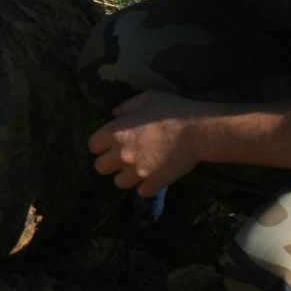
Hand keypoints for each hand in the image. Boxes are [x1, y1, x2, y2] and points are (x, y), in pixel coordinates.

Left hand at [87, 90, 208, 196]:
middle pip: (100, 168)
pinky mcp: (153, 183)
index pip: (93, 146)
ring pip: (119, 182)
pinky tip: (153, 176)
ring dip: (126, 176)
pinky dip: (146, 186)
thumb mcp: (146, 98)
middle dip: (109, 163)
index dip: (101, 145)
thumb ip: (126, 107)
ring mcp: (137, 171)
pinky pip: (141, 192)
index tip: (110, 144)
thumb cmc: (172, 110)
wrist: (198, 130)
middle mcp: (121, 154)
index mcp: (115, 132)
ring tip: (138, 168)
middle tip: (122, 158)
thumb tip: (114, 113)